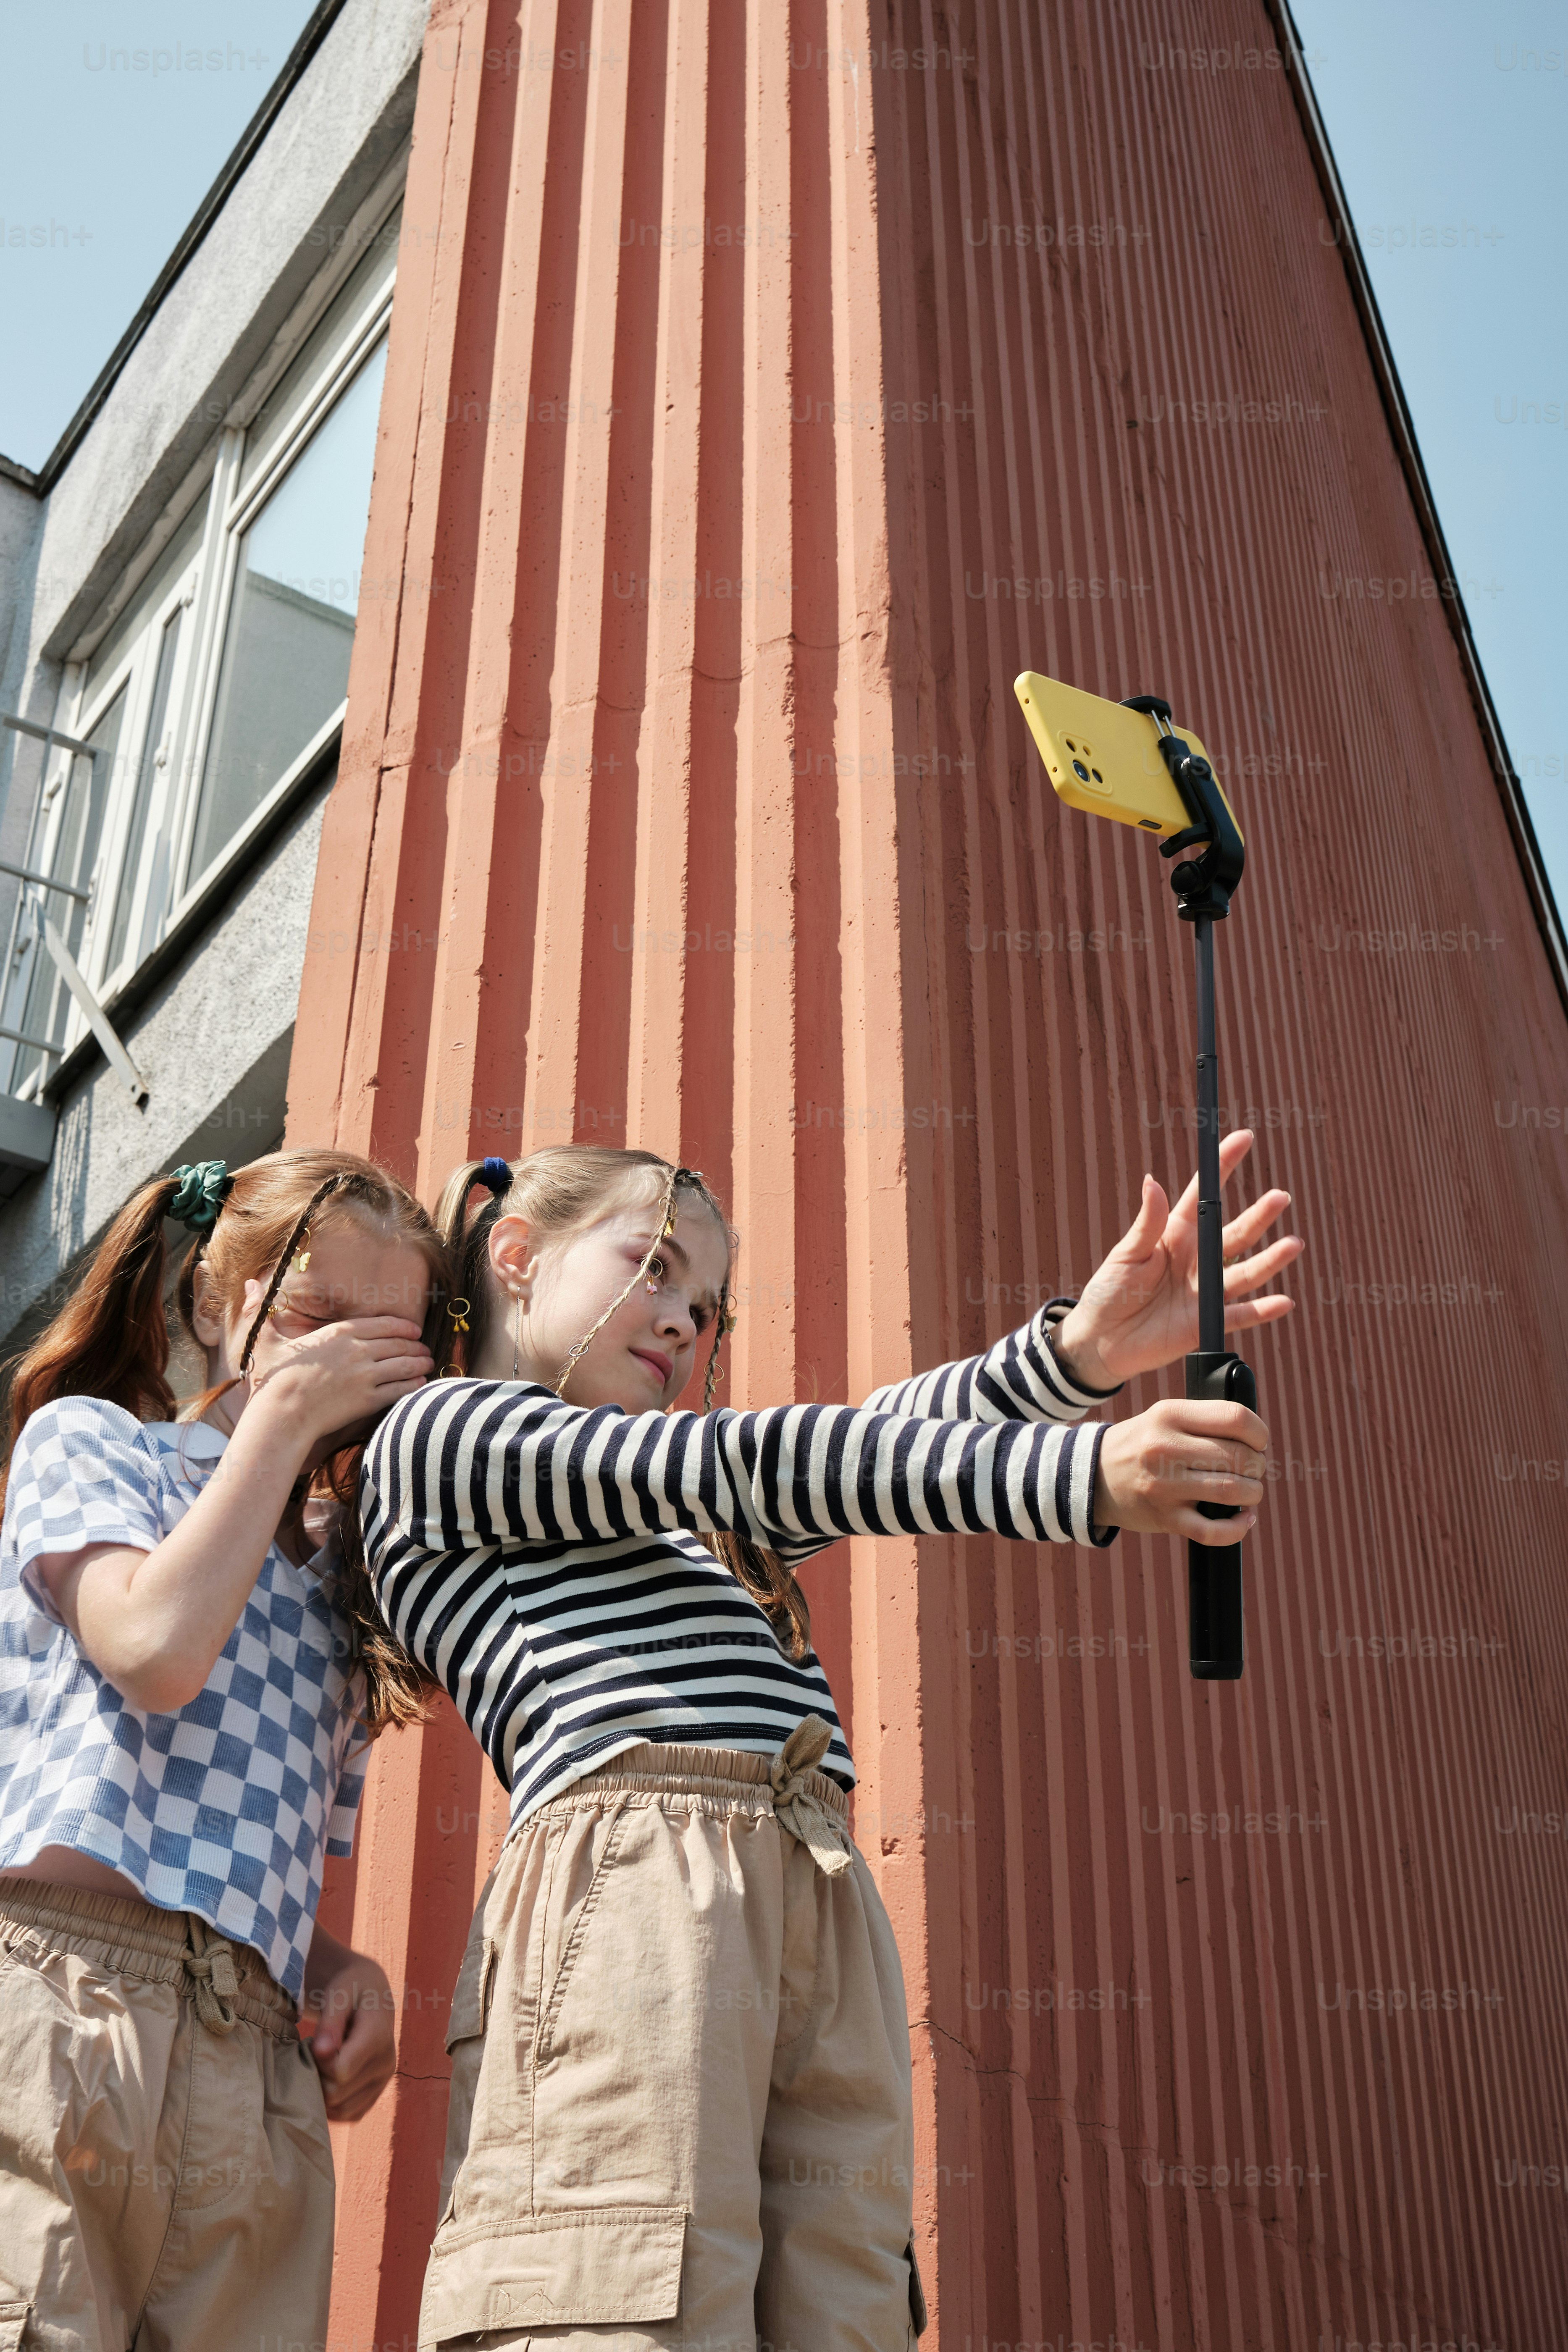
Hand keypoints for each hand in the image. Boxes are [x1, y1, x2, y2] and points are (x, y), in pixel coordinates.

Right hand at [247, 1315, 432, 1449]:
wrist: (281, 1414)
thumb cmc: (273, 1379)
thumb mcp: (265, 1340)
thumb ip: (262, 1311)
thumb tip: (249, 1284)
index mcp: (339, 1333)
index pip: (383, 1323)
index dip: (403, 1325)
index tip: (414, 1329)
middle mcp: (358, 1351)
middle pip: (399, 1342)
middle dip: (416, 1345)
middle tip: (425, 1348)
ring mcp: (366, 1376)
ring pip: (405, 1364)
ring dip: (420, 1363)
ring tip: (427, 1363)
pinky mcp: (368, 1400)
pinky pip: (400, 1388)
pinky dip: (414, 1385)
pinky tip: (420, 1384)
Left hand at [298, 1943, 396, 2121]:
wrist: (371, 1993)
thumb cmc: (350, 1988)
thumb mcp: (339, 1993)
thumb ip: (330, 2022)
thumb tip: (322, 2053)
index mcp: (379, 2037)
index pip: (341, 2072)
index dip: (319, 2063)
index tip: (315, 2044)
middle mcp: (386, 2063)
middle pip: (338, 2094)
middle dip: (319, 2077)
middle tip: (316, 2053)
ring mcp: (383, 2080)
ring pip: (342, 2110)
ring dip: (324, 2092)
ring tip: (324, 2065)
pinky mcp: (377, 2092)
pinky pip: (350, 2114)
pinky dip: (334, 2104)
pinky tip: (329, 2079)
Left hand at [1053, 1130, 1302, 1387]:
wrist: (1100, 1340)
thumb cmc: (1109, 1291)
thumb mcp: (1125, 1253)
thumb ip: (1147, 1222)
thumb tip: (1153, 1182)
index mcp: (1176, 1234)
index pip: (1204, 1196)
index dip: (1223, 1167)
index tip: (1243, 1139)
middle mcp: (1196, 1259)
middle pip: (1234, 1233)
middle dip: (1259, 1215)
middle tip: (1281, 1197)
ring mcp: (1204, 1290)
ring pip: (1245, 1271)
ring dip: (1270, 1259)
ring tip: (1294, 1244)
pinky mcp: (1205, 1322)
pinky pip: (1240, 1315)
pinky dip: (1263, 1310)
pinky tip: (1285, 1301)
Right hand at [1092, 1396, 1267, 1541]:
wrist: (1092, 1476)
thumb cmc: (1142, 1443)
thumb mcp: (1166, 1416)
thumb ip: (1206, 1420)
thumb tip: (1257, 1438)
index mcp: (1170, 1415)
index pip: (1235, 1417)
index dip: (1259, 1432)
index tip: (1258, 1442)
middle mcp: (1166, 1448)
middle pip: (1239, 1456)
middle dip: (1258, 1465)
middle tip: (1253, 1468)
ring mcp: (1164, 1486)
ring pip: (1232, 1491)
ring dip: (1253, 1493)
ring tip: (1249, 1491)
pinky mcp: (1165, 1518)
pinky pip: (1213, 1531)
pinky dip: (1238, 1528)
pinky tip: (1244, 1519)